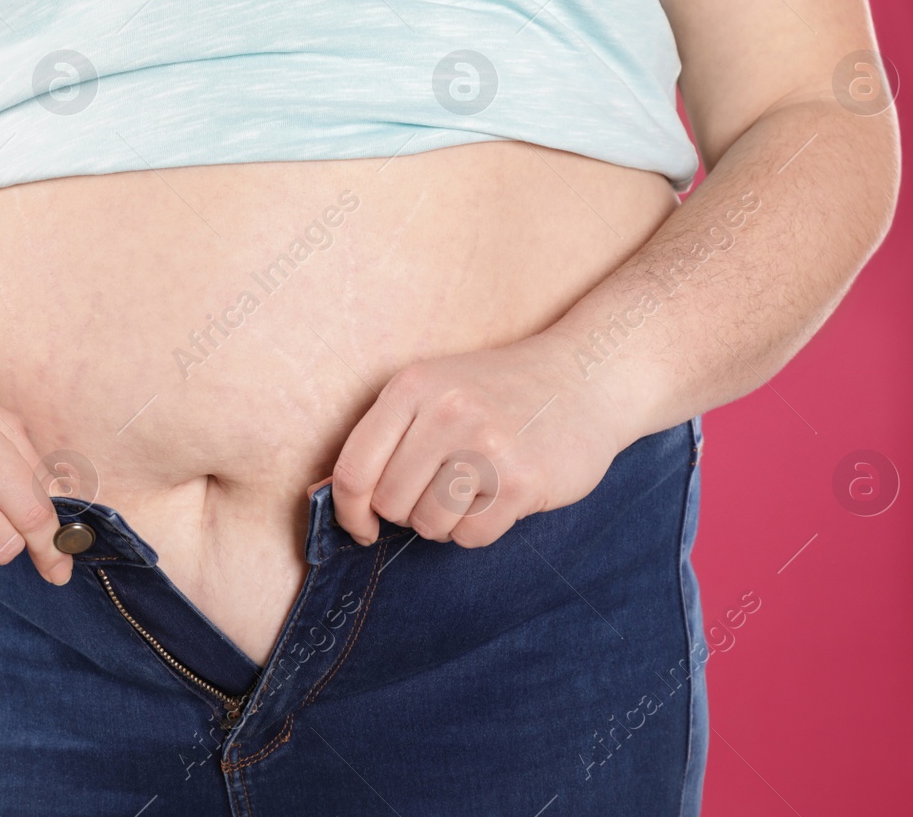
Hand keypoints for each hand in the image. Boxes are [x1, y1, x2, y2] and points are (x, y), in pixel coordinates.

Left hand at [327, 335, 631, 547]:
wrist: (586, 375)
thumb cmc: (498, 392)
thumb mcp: (434, 392)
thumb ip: (385, 438)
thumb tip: (325, 497)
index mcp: (412, 386)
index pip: (353, 470)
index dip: (349, 512)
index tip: (362, 527)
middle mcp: (446, 411)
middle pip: (390, 504)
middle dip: (408, 511)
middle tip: (441, 489)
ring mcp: (486, 444)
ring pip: (429, 524)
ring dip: (445, 521)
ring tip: (472, 489)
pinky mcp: (522, 480)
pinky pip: (471, 536)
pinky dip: (479, 529)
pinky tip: (499, 496)